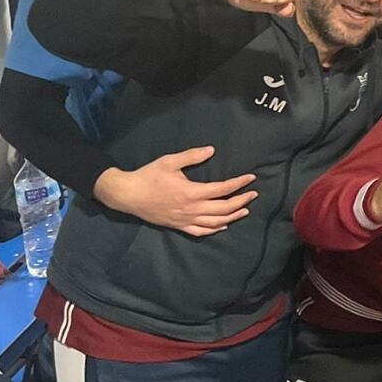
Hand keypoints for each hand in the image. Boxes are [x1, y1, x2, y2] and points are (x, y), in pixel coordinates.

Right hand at [92, 147, 256, 235]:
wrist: (127, 195)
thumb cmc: (148, 176)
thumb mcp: (169, 162)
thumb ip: (192, 156)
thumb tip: (211, 150)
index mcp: (191, 192)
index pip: (222, 189)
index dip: (239, 184)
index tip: (251, 178)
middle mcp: (191, 209)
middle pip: (224, 208)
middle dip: (242, 201)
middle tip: (254, 194)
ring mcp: (185, 220)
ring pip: (215, 222)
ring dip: (233, 216)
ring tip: (245, 210)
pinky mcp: (178, 226)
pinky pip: (200, 232)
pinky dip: (214, 229)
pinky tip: (223, 225)